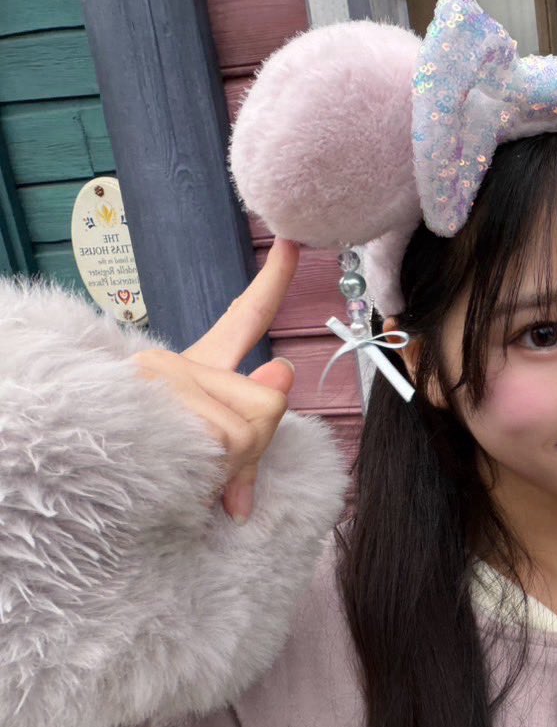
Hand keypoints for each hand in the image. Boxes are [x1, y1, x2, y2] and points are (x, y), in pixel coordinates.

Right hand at [131, 239, 299, 522]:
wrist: (92, 483)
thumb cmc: (160, 470)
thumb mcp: (217, 449)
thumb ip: (256, 420)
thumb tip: (284, 372)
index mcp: (196, 366)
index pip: (246, 318)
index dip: (274, 280)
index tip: (293, 242)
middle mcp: (176, 362)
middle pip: (269, 402)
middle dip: (255, 445)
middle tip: (214, 466)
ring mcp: (161, 378)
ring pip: (250, 429)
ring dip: (232, 467)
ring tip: (190, 470)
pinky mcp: (154, 399)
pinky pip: (227, 439)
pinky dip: (217, 473)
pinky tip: (181, 471)